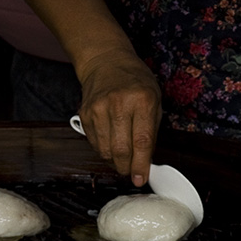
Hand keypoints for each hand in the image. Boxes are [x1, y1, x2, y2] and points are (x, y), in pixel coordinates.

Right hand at [76, 48, 161, 185]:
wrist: (106, 62)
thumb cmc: (135, 82)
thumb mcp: (154, 100)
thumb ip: (151, 131)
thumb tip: (146, 161)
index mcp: (142, 100)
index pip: (141, 142)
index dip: (140, 165)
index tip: (140, 179)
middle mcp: (118, 104)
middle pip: (121, 151)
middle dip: (127, 168)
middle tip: (131, 171)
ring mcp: (98, 109)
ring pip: (105, 151)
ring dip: (115, 162)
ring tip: (122, 158)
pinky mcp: (85, 114)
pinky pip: (95, 144)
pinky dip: (104, 151)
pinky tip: (111, 144)